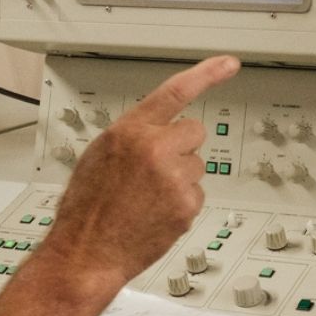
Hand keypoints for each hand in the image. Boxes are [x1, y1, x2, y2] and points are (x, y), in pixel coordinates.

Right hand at [45, 55, 240, 289]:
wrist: (87, 252)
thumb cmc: (88, 208)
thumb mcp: (100, 155)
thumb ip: (133, 136)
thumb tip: (156, 131)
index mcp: (129, 130)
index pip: (175, 92)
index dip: (207, 74)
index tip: (228, 64)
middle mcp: (154, 149)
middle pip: (195, 131)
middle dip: (182, 147)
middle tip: (157, 169)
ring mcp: (174, 178)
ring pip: (197, 166)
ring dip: (180, 178)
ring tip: (148, 197)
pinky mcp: (186, 205)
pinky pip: (196, 194)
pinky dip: (181, 204)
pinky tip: (155, 213)